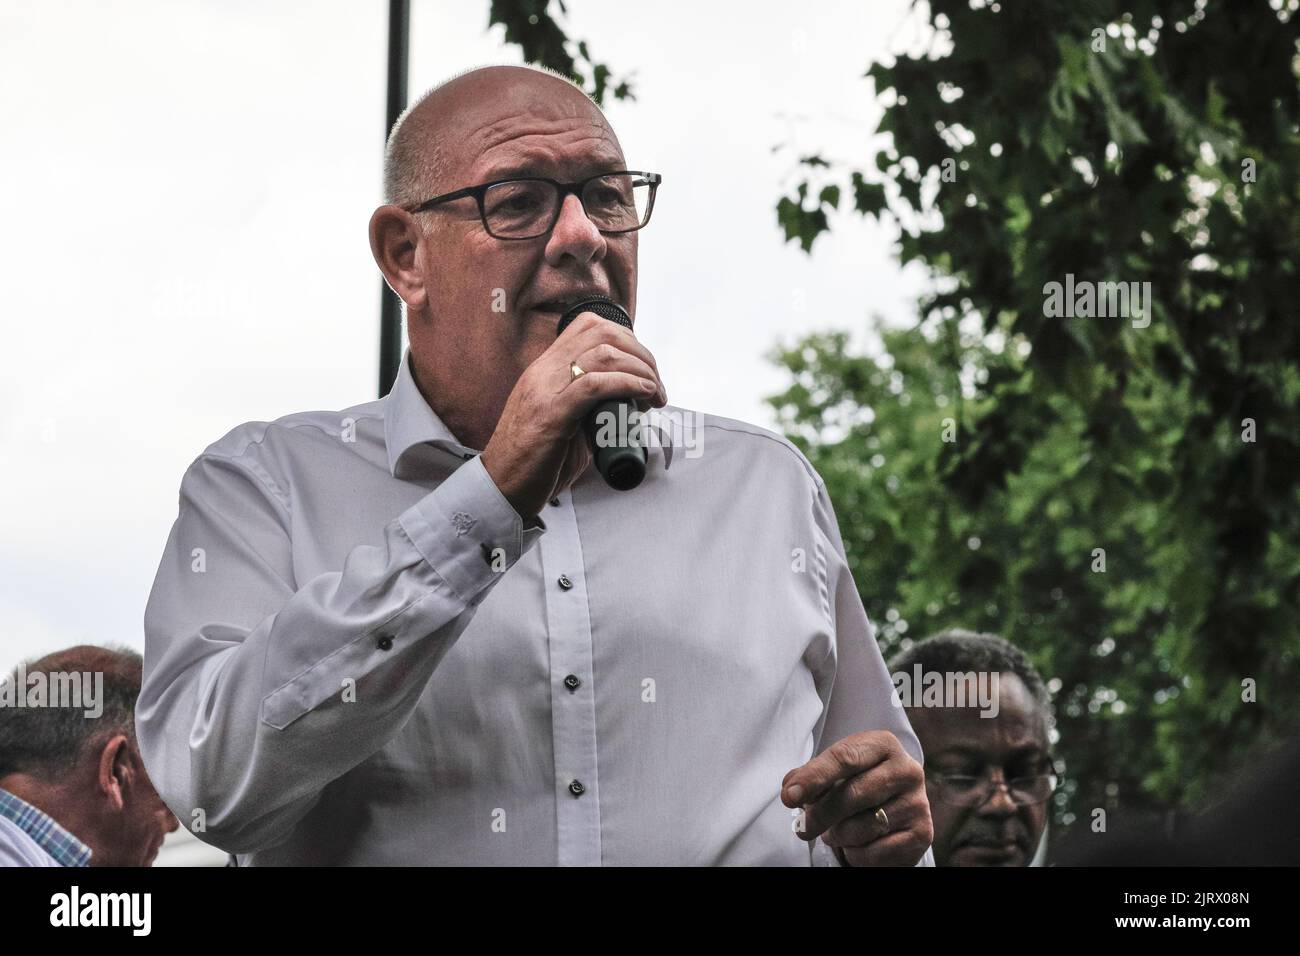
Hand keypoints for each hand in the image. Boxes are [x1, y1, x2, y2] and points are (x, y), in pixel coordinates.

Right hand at [481, 311, 666, 520]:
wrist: (500, 488)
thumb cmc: (532, 461)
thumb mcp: (561, 420)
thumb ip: (588, 406)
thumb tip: (625, 404)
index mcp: (544, 369)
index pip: (588, 326)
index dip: (626, 338)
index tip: (643, 367)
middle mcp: (543, 372)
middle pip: (602, 333)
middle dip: (640, 353)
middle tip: (656, 383)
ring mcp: (545, 391)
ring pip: (603, 354)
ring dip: (641, 370)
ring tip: (655, 393)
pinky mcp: (551, 416)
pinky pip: (594, 386)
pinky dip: (627, 384)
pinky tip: (643, 394)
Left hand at [781, 730, 932, 866]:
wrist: (895, 805)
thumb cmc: (859, 782)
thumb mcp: (835, 771)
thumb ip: (810, 776)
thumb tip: (792, 790)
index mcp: (883, 744)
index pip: (844, 758)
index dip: (814, 778)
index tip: (790, 795)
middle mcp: (907, 770)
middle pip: (853, 795)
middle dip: (821, 814)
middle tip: (803, 828)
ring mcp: (917, 802)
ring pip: (862, 827)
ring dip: (839, 835)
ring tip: (837, 831)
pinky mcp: (922, 833)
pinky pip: (875, 852)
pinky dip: (856, 854)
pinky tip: (858, 843)